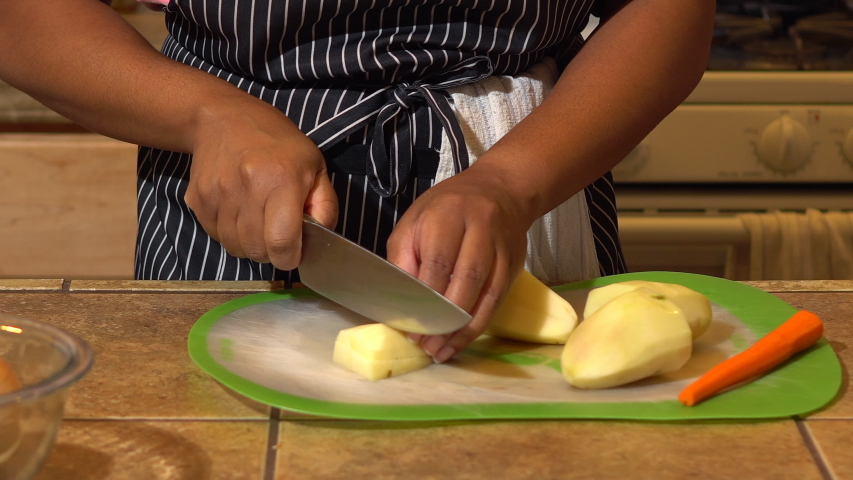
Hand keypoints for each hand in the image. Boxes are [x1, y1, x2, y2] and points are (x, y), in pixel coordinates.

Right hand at [184, 101, 337, 269]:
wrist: (224, 119)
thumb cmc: (277, 142)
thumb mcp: (315, 166)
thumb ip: (325, 206)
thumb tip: (322, 239)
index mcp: (281, 180)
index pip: (281, 242)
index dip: (290, 257)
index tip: (295, 253)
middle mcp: (247, 188)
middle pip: (257, 251)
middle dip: (272, 253)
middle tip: (278, 235)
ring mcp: (217, 194)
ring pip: (235, 248)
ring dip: (250, 245)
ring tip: (259, 221)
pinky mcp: (198, 199)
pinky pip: (216, 236)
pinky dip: (230, 235)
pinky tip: (240, 213)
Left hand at [386, 167, 532, 362]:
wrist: (500, 189)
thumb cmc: (447, 207)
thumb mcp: (414, 221)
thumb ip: (404, 256)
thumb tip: (402, 299)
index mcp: (447, 214)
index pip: (438, 262)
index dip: (425, 299)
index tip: (411, 327)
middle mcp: (480, 227)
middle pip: (467, 278)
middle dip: (446, 318)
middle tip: (427, 345)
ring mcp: (502, 246)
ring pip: (487, 293)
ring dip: (465, 328)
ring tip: (443, 351)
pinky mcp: (516, 263)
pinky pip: (499, 299)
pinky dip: (480, 323)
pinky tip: (462, 339)